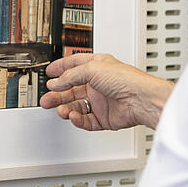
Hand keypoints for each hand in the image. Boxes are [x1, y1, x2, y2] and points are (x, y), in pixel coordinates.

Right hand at [40, 53, 172, 130]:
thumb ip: (70, 76)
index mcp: (97, 67)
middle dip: (57, 94)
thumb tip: (56, 82)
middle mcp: (98, 83)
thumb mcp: (92, 69)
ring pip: (77, 106)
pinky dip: (78, 119)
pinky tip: (73, 116)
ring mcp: (101, 101)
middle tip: (47, 98)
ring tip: (60, 110)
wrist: (141, 100)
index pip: (74, 66)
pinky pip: (86, 120)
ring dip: (66, 108)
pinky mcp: (104, 117)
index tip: (49, 73)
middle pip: (72, 89)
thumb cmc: (126, 79)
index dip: (60, 69)